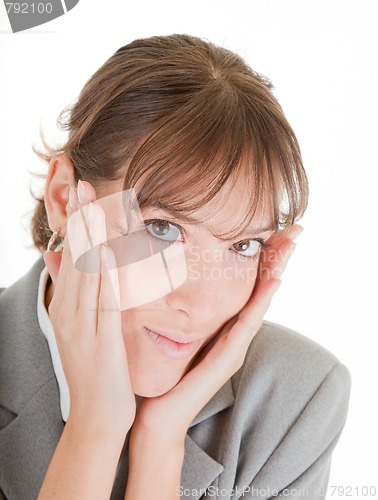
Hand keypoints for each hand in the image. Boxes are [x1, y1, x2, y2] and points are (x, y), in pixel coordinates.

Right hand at [44, 181, 134, 436]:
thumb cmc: (95, 369)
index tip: (81, 194)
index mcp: (66, 308)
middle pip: (73, 260)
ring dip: (89, 240)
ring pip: (85, 276)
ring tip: (93, 207)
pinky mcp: (100, 342)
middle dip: (79, 222)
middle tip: (83, 186)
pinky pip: (103, 303)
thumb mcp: (80, 327)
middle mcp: (69, 314)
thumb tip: (61, 260)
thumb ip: (74, 293)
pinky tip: (107, 254)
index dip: (75, 225)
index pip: (70, 257)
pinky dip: (104, 276)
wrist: (97, 415)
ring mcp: (82, 328)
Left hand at [133, 225, 301, 439]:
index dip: (263, 261)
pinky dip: (261, 302)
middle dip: (277, 260)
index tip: (274, 232)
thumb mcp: (173, 333)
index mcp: (225, 328)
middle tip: (295, 231)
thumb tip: (167, 275)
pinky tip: (272, 282)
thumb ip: (179, 311)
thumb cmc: (164, 374)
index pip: (249, 289)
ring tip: (289, 248)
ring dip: (276, 274)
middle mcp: (235, 336)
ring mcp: (235, 348)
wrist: (158, 415)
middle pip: (261, 292)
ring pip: (260, 304)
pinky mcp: (227, 360)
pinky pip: (246, 325)